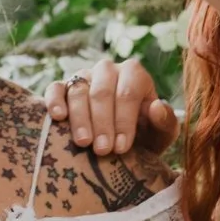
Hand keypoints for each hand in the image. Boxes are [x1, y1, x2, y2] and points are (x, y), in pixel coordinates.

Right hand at [43, 56, 178, 156]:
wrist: (118, 142)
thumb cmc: (143, 136)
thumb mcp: (160, 135)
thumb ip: (165, 123)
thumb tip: (157, 107)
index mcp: (134, 74)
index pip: (128, 92)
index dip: (124, 120)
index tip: (122, 147)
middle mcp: (108, 70)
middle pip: (102, 92)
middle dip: (103, 123)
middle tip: (103, 150)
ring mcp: (83, 76)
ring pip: (78, 91)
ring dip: (81, 118)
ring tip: (84, 143)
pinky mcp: (62, 86)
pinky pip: (55, 88)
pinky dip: (54, 101)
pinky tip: (58, 117)